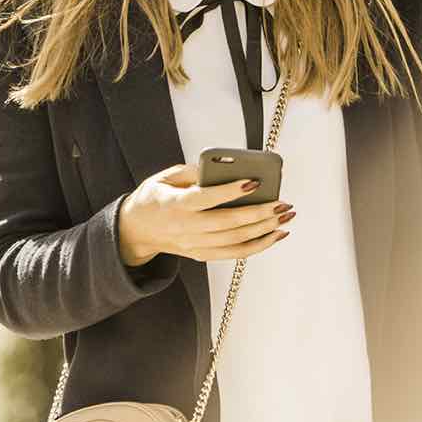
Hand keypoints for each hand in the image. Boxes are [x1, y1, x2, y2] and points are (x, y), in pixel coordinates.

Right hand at [117, 163, 294, 266]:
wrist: (136, 230)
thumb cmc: (154, 198)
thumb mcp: (164, 177)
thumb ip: (191, 172)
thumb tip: (220, 167)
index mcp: (174, 205)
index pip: (205, 199)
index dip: (230, 191)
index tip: (253, 182)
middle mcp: (186, 229)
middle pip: (228, 224)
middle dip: (259, 213)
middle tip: (282, 203)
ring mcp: (195, 245)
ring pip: (236, 242)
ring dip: (265, 230)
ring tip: (285, 217)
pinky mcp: (203, 254)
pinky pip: (236, 254)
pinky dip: (259, 245)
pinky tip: (276, 235)